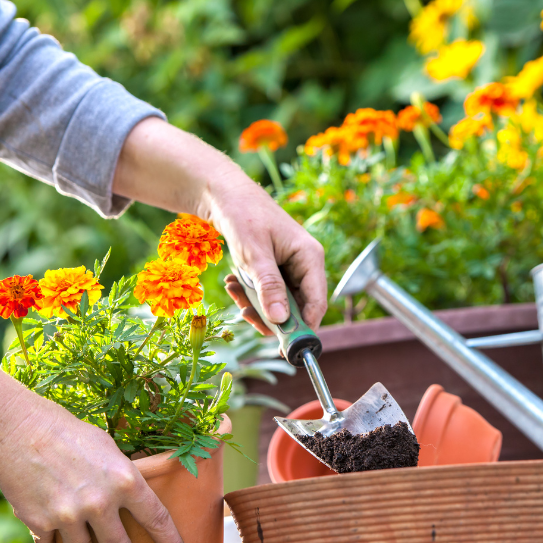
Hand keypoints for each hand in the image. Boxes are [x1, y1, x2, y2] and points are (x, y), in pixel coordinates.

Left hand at [205, 172, 325, 333]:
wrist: (225, 194)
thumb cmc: (243, 216)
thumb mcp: (254, 254)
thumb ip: (269, 287)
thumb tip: (281, 320)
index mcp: (310, 257)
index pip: (317, 302)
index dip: (303, 327)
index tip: (284, 347)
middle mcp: (305, 264)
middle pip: (298, 307)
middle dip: (270, 315)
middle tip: (245, 314)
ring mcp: (291, 268)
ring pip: (279, 303)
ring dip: (255, 304)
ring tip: (233, 288)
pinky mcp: (276, 270)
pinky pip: (268, 293)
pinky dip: (250, 294)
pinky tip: (232, 282)